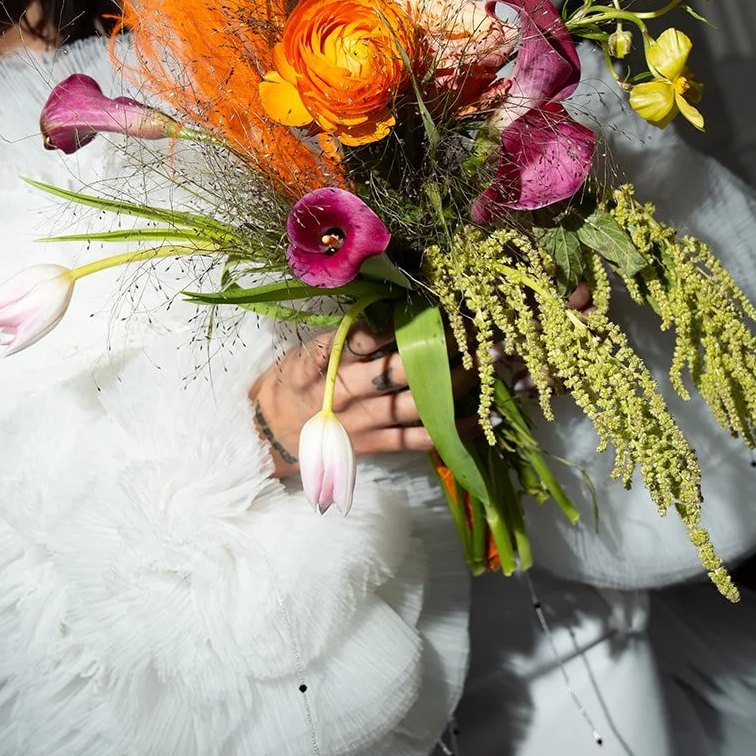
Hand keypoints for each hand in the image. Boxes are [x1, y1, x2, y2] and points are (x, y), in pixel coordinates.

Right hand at [250, 320, 479, 479]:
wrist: (269, 434)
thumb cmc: (293, 383)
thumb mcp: (307, 351)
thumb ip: (348, 336)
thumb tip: (394, 310)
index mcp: (326, 360)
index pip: (363, 339)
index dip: (400, 325)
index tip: (433, 310)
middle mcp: (346, 390)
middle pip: (398, 370)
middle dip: (439, 351)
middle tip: (475, 334)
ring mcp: (362, 421)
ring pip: (413, 404)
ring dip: (452, 387)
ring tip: (485, 368)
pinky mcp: (373, 445)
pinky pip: (416, 439)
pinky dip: (448, 430)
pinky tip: (478, 419)